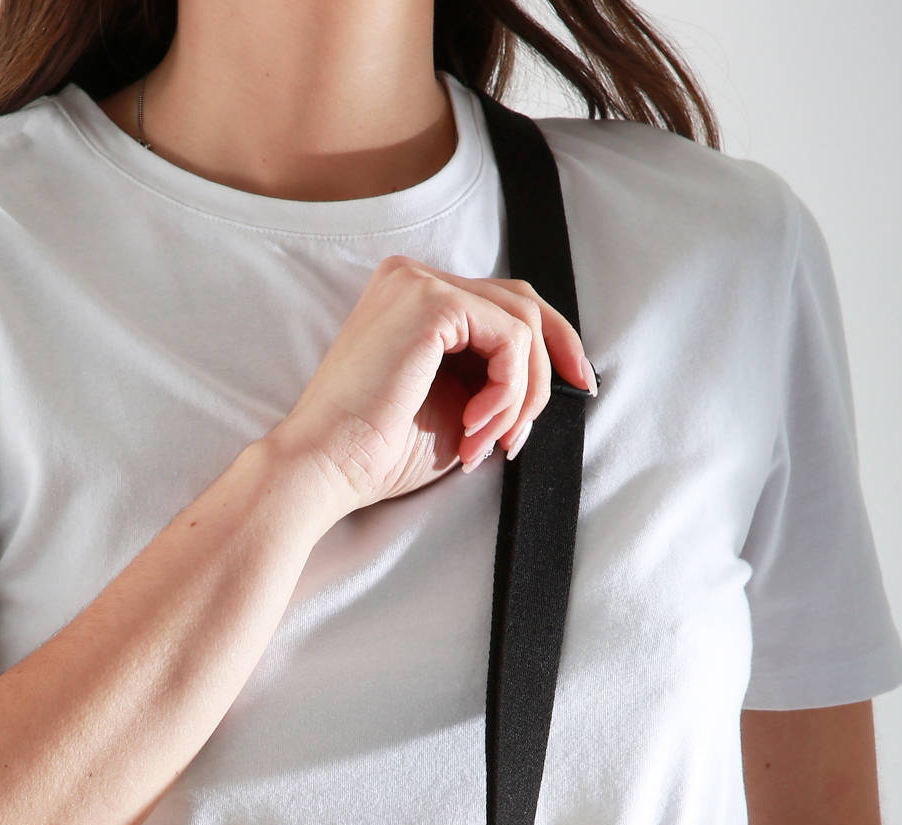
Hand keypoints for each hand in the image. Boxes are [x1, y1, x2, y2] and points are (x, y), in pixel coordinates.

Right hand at [267, 254, 595, 518]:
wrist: (325, 468)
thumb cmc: (376, 453)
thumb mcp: (455, 406)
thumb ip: (491, 376)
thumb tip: (551, 376)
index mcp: (412, 300)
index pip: (502, 303)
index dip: (550, 343)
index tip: (577, 384)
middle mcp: (414, 279)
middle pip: (522, 301)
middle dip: (549, 367)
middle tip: (529, 429)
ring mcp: (420, 283)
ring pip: (522, 323)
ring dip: (520, 394)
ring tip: (487, 441)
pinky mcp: (430, 303)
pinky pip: (510, 337)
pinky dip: (508, 389)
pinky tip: (475, 425)